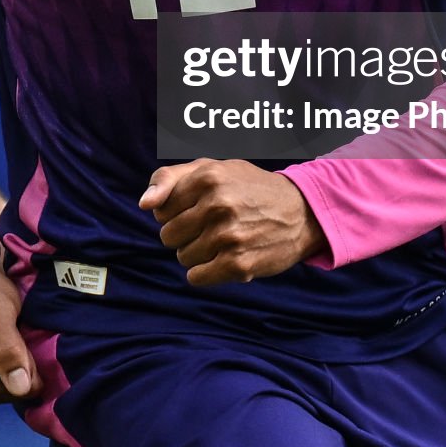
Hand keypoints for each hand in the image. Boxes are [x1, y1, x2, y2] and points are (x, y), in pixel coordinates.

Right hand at [0, 244, 38, 406]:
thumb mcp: (0, 309)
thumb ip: (10, 348)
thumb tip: (21, 389)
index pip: (15, 384)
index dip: (28, 360)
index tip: (20, 333)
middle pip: (9, 392)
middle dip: (21, 366)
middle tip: (13, 335)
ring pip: (6, 395)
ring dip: (14, 370)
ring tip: (5, 341)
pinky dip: (5, 375)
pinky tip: (0, 353)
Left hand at [139, 159, 323, 285]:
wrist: (301, 213)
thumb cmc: (248, 188)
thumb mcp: (211, 169)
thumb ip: (170, 179)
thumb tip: (144, 204)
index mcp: (206, 176)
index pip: (160, 209)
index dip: (175, 212)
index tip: (197, 209)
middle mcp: (216, 204)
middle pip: (168, 236)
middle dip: (185, 234)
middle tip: (211, 226)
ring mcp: (228, 235)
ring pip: (182, 257)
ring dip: (198, 253)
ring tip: (223, 240)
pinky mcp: (238, 264)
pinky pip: (196, 277)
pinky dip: (206, 272)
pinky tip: (225, 259)